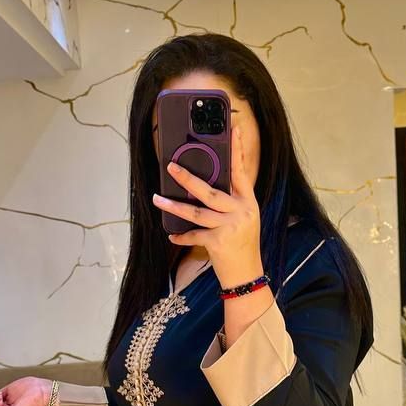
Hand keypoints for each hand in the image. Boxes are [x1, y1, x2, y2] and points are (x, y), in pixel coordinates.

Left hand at [152, 126, 262, 287]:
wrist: (248, 275)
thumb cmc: (243, 245)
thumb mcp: (245, 219)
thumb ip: (231, 202)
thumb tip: (205, 186)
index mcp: (248, 202)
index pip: (241, 172)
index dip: (236, 151)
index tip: (232, 130)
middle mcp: (241, 212)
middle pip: (210, 190)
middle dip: (187, 178)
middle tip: (170, 166)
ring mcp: (230, 227)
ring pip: (196, 212)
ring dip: (174, 206)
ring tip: (158, 198)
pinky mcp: (219, 242)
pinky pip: (194, 234)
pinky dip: (181, 236)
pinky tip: (172, 235)